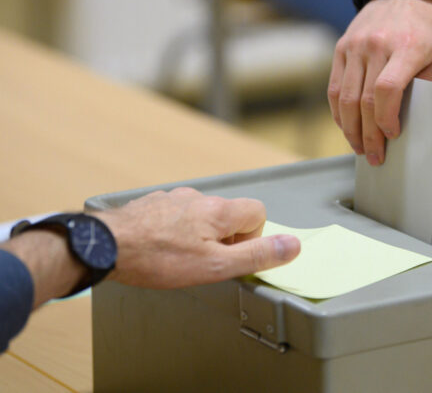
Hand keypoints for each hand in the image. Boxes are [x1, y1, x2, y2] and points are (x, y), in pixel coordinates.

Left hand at [96, 187, 299, 288]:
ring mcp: (173, 199)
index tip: (230, 256)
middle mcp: (198, 198)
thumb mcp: (215, 266)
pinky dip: (174, 232)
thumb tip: (292, 246)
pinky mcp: (151, 205)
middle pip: (228, 215)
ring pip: (200, 216)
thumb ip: (256, 256)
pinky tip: (159, 249)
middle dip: (223, 240)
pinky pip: (176, 216)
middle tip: (202, 263)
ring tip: (176, 258)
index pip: (257, 212)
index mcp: (218, 210)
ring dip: (197, 236)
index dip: (251, 238)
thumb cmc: (158, 258)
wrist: (105, 247)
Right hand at [328, 0, 431, 165]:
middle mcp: (376, 45)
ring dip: (350, 129)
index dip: (386, 118)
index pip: (387, 89)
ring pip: (344, 98)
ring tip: (359, 147)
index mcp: (407, 47)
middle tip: (374, 156)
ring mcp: (355, 46)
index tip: (393, 134)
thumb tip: (413, 124)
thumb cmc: (427, 33)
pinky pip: (334, 87)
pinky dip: (339, 112)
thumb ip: (429, 89)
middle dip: (369, 135)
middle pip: (363, 100)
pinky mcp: (341, 48)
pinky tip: (347, 127)